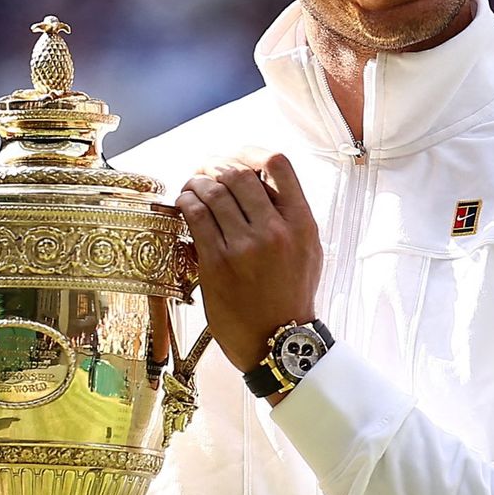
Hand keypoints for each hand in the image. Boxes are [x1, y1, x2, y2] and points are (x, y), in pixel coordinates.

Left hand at [176, 149, 321, 372]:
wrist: (278, 341)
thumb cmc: (291, 296)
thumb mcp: (308, 251)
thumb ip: (290, 216)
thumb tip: (261, 182)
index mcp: (302, 223)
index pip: (278, 163)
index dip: (251, 153)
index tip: (237, 159)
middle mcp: (276, 230)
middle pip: (239, 172)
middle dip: (217, 166)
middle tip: (206, 172)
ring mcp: (246, 247)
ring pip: (214, 190)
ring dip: (196, 181)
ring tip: (192, 186)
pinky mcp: (218, 263)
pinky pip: (196, 216)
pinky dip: (186, 202)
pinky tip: (185, 204)